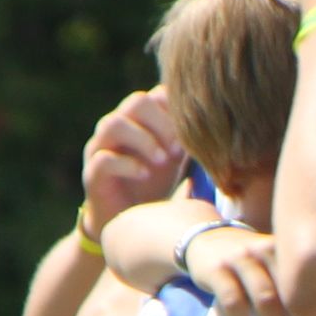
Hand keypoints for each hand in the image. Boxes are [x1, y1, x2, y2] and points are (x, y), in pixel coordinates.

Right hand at [80, 92, 186, 227]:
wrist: (127, 220)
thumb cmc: (155, 184)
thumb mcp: (177, 159)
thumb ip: (190, 139)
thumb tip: (223, 129)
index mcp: (141, 120)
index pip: (157, 95)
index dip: (177, 109)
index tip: (194, 134)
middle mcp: (119, 127)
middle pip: (137, 102)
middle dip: (162, 123)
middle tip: (178, 149)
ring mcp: (102, 147)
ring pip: (114, 124)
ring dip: (144, 140)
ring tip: (163, 161)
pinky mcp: (93, 172)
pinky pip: (104, 159)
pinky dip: (128, 164)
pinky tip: (145, 175)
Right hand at [178, 220, 315, 315]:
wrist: (206, 240)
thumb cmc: (254, 264)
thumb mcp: (277, 266)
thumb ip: (300, 287)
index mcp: (289, 249)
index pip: (314, 285)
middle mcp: (267, 250)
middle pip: (293, 294)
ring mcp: (241, 259)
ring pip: (266, 299)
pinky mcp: (217, 270)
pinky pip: (234, 303)